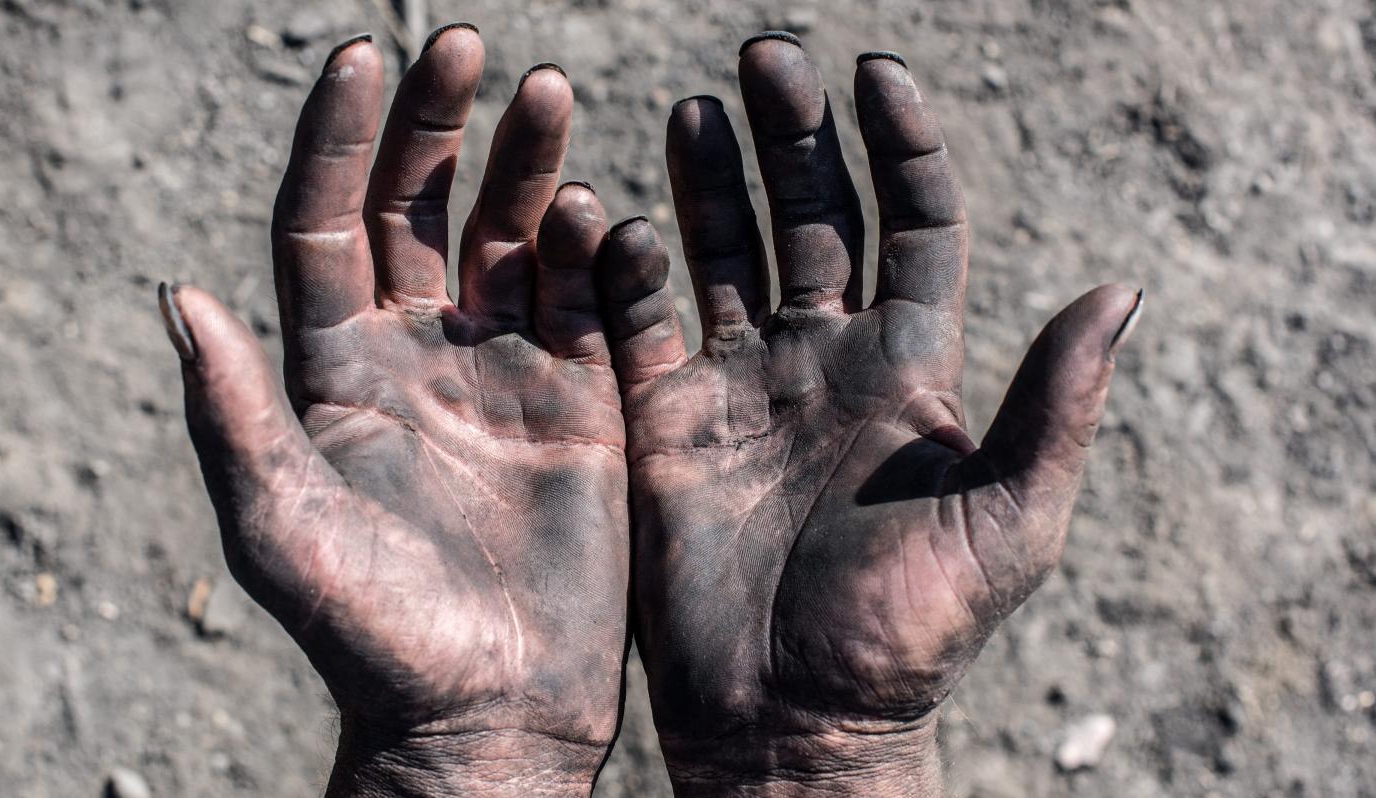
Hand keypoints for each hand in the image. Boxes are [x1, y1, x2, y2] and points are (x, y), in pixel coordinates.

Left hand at [160, 27, 626, 796]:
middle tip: (466, 45)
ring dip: (528, 165)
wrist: (489, 709)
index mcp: (336, 369)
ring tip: (546, 92)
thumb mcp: (282, 525)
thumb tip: (173, 292)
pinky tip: (602, 213)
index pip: (327, 223)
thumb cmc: (373, 632)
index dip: (339, 139)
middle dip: (440, 125)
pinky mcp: (583, 402)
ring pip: (513, 238)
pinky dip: (597, 250)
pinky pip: (590, 302)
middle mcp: (419, 353)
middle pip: (423, 209)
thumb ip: (231, 412)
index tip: (361, 56)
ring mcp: (505, 372)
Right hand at [598, 33, 1142, 794]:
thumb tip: (1123, 292)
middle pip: (813, 217)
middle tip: (765, 57)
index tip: (875, 72)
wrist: (792, 720)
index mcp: (909, 369)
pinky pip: (641, 324)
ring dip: (710, 180)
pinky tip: (615, 215)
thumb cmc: (907, 635)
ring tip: (698, 107)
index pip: (914, 225)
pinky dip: (627, 268)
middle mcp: (823, 360)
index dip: (900, 145)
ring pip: (725, 254)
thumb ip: (1054, 408)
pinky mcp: (665, 423)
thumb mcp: (1005, 524)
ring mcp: (740, 386)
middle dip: (792, 135)